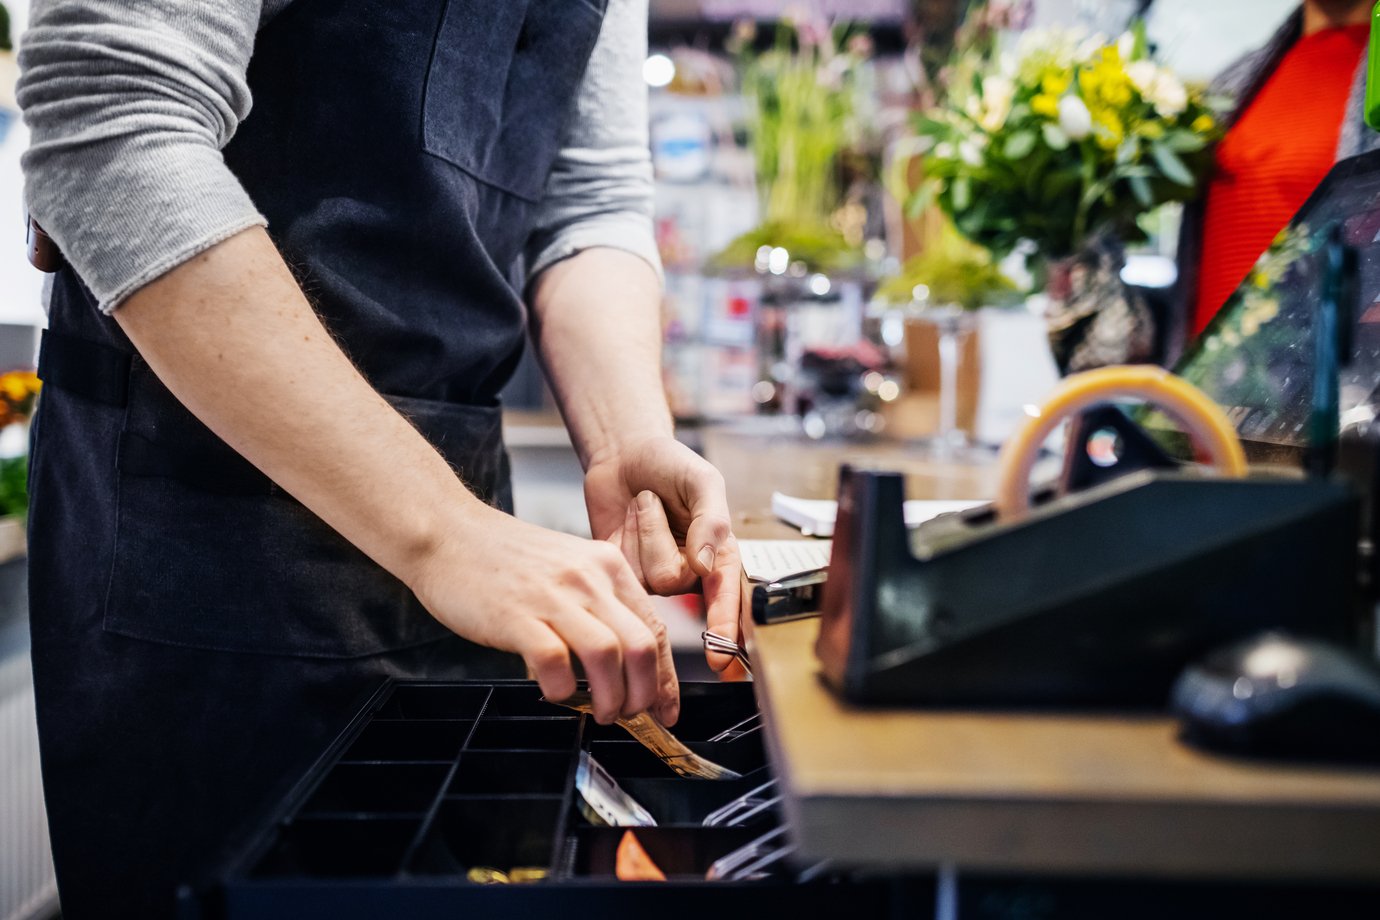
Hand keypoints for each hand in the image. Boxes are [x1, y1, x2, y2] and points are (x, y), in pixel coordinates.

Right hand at [408, 504, 678, 725]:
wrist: (447, 533)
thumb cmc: (503, 557)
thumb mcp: (567, 567)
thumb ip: (596, 606)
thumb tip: (621, 664)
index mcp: (607, 565)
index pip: (655, 628)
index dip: (666, 677)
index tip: (666, 707)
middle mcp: (588, 578)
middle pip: (642, 646)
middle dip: (646, 694)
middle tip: (633, 716)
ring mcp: (553, 595)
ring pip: (608, 656)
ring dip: (612, 698)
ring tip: (602, 712)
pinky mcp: (517, 615)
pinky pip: (555, 663)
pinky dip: (561, 689)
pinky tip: (555, 691)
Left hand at [583, 436, 742, 672]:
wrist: (625, 454)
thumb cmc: (670, 464)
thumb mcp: (702, 481)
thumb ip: (713, 520)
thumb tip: (705, 565)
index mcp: (720, 554)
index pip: (728, 599)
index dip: (725, 629)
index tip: (722, 659)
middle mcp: (691, 572)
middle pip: (675, 581)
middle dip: (661, 536)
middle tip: (660, 499)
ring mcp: (656, 576)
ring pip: (646, 574)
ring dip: (643, 529)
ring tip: (645, 505)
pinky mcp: (626, 574)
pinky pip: (623, 569)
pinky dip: (626, 534)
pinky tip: (631, 517)